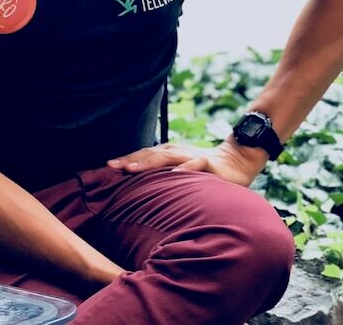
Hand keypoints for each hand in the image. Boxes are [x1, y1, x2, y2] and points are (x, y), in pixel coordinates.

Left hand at [106, 140, 267, 186]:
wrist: (237, 160)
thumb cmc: (202, 169)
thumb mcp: (179, 171)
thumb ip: (162, 177)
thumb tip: (138, 190)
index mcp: (166, 153)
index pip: (141, 155)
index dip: (124, 160)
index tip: (105, 168)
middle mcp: (175, 152)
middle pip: (148, 154)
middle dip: (129, 160)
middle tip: (111, 167)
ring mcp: (191, 156)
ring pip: (165, 157)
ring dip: (147, 163)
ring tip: (131, 170)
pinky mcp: (208, 164)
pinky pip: (195, 165)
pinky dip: (183, 169)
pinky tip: (173, 175)